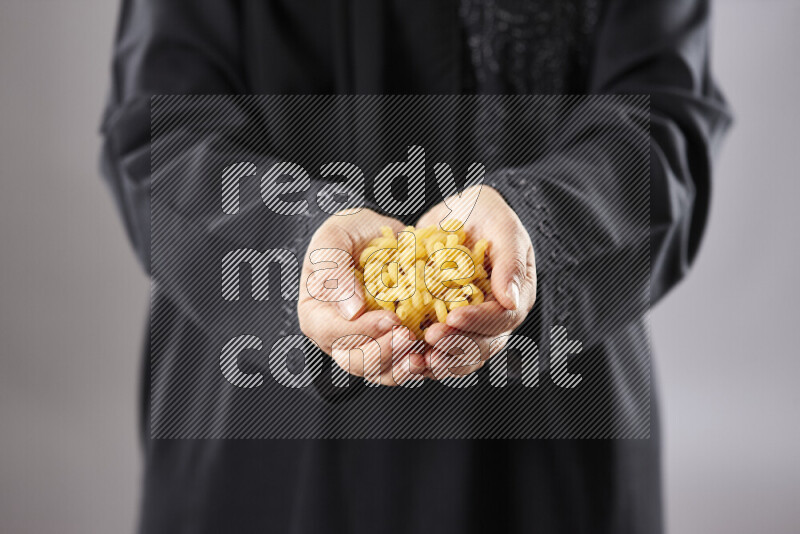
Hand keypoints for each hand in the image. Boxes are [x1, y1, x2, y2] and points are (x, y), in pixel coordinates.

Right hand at [298, 209, 426, 385]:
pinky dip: (418, 363)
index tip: (390, 319)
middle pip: (355, 361)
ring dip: (401, 366)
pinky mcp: (391, 346)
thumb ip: (333, 269)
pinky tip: (434, 354)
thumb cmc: (350, 233)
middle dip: (383, 353)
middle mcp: (338, 338)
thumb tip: (351, 311)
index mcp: (316, 314)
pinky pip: (402, 365)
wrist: (380, 235)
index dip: (361, 331)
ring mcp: (366, 345)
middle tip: (409, 336)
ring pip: (380, 371)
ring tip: (422, 353)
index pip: (333, 332)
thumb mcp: (334, 238)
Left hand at [415, 186, 536, 376]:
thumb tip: (511, 300)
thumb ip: (511, 259)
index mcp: (516, 294)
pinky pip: (439, 350)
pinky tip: (405, 356)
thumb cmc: (484, 212)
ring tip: (417, 357)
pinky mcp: (446, 325)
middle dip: (457, 345)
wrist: (456, 213)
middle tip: (430, 337)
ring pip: (462, 355)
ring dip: (440, 360)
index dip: (479, 321)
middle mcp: (496, 316)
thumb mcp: (501, 223)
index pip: (503, 318)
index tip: (453, 317)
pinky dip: (424, 356)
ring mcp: (471, 324)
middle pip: (483, 345)